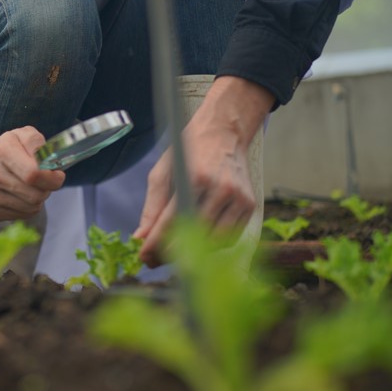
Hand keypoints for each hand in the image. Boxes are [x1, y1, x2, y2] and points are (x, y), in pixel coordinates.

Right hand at [0, 127, 65, 221]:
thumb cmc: (7, 149)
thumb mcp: (23, 135)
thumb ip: (39, 144)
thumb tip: (50, 164)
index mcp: (1, 151)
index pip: (34, 174)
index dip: (52, 178)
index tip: (57, 175)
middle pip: (35, 195)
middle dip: (47, 189)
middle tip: (44, 181)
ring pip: (31, 207)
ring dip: (38, 199)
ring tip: (31, 187)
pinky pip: (23, 215)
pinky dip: (28, 207)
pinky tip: (21, 195)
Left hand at [133, 76, 271, 266]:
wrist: (225, 132)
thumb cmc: (190, 150)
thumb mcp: (164, 169)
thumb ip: (153, 205)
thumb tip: (141, 237)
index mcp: (196, 176)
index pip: (172, 220)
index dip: (156, 243)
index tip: (143, 256)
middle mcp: (220, 188)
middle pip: (194, 235)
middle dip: (171, 252)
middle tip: (155, 258)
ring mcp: (239, 198)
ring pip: (214, 242)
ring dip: (193, 253)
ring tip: (174, 252)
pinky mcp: (250, 205)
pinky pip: (231, 238)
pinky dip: (213, 245)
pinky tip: (199, 241)